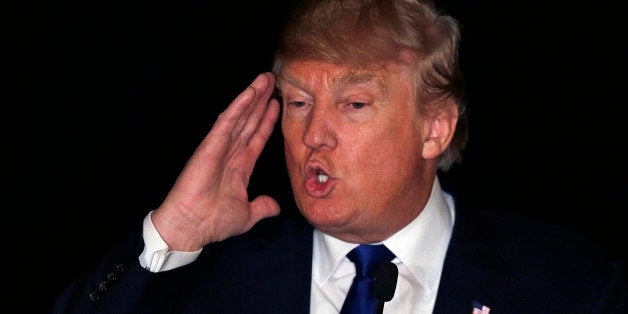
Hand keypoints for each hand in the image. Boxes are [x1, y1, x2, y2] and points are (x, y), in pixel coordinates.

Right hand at [151, 72, 280, 250]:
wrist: (191, 227)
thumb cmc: (212, 222)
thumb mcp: (246, 215)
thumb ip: (262, 207)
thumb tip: (275, 207)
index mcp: (240, 167)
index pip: (257, 137)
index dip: (267, 120)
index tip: (277, 104)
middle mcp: (231, 153)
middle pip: (250, 121)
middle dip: (261, 101)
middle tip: (272, 80)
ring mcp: (220, 147)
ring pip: (240, 116)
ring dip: (252, 97)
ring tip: (265, 79)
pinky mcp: (210, 146)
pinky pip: (227, 122)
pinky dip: (238, 107)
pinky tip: (249, 93)